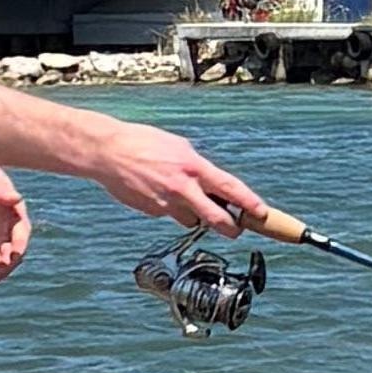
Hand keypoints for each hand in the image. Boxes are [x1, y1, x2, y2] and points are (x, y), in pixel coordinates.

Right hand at [81, 116, 305, 243]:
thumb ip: (197, 167)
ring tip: (181, 195)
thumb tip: (211, 181)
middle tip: (237, 229)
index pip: (230, 188)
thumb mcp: (178, 147)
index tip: (264, 214)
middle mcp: (183, 188)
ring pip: (193, 220)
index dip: (250, 203)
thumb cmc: (143, 144)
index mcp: (193, 167)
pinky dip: (171, 208)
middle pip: (217, 219)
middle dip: (231, 228)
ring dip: (195, 214)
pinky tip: (157, 191)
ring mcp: (167, 204)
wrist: (107, 152)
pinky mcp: (153, 212)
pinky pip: (170, 214)